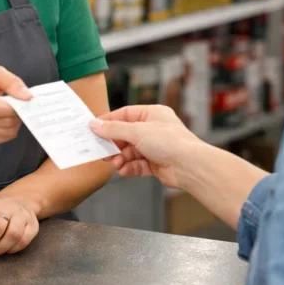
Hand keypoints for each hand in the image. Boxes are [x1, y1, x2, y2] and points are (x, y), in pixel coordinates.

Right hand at [0, 63, 30, 144]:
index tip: (24, 100)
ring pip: (6, 133)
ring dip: (13, 123)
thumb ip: (11, 82)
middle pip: (3, 123)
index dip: (15, 108)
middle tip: (18, 103)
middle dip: (17, 114)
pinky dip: (7, 130)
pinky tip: (2, 119)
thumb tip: (27, 97)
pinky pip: (1, 139)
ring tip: (9, 110)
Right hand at [89, 105, 204, 189]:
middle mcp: (154, 130)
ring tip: (115, 163)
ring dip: (121, 158)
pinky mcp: (156, 164)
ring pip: (130, 152)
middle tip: (101, 150)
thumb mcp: (137, 131)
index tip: (93, 128)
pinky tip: (124, 170)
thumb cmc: (171, 142)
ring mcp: (155, 147)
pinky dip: (129, 167)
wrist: (189, 166)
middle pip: (126, 135)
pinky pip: (137, 165)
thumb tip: (95, 125)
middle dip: (114, 144)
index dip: (109, 121)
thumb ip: (114, 129)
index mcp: (152, 114)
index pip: (125, 114)